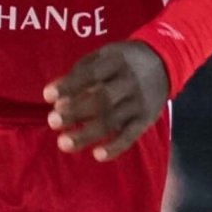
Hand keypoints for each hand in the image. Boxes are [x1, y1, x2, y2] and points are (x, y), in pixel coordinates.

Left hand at [43, 41, 169, 161]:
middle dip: (76, 111)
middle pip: (102, 99)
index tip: (47, 97)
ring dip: (87, 134)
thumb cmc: (122, 61)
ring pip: (113, 121)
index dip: (69, 85)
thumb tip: (51, 94)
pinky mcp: (146, 119)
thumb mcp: (103, 56)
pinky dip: (115, 147)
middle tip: (52, 121)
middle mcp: (130, 82)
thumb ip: (78, 73)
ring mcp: (139, 102)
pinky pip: (131, 136)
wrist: (164, 62)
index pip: (91, 74)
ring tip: (63, 143)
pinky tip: (97, 155)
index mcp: (116, 61)